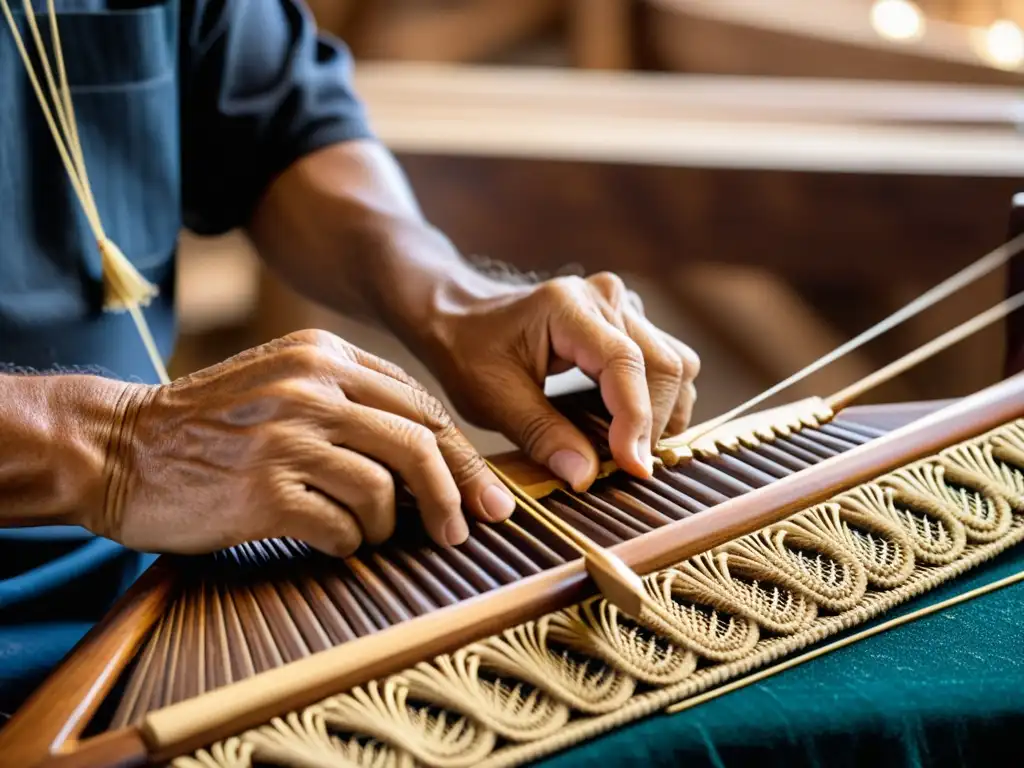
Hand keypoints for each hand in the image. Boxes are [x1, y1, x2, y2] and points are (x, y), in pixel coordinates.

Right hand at [91, 330, 514, 555]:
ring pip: (384, 489)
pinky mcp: (263, 491)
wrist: (118, 447)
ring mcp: (286, 438)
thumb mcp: (283, 382)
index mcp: (322, 355)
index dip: (461, 454)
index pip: (420, 405)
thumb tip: (430, 452)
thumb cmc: (210, 425)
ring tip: (370, 532)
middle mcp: (310, 388)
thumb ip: (350, 399)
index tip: (483, 491)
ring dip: (389, 524)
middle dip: (454, 494)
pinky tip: (329, 539)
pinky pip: (341, 527)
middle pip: (419, 444)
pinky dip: (348, 542)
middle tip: (465, 529)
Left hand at [412, 271, 700, 490]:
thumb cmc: (470, 352)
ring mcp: (622, 306)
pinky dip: (657, 401)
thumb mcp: (493, 399)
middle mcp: (605, 298)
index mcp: (568, 307)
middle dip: (651, 425)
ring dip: (662, 414)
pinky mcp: (629, 323)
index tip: (632, 468)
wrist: (462, 318)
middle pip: (662, 366)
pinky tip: (629, 428)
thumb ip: (541, 435)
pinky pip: (665, 363)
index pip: (625, 362)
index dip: (635, 419)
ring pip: (675, 365)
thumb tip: (586, 476)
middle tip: (627, 470)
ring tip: (629, 450)